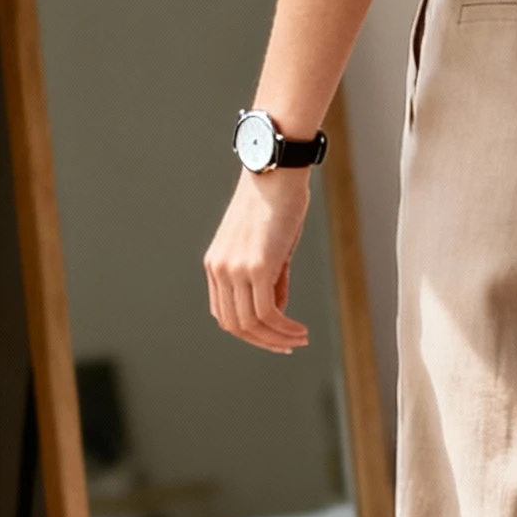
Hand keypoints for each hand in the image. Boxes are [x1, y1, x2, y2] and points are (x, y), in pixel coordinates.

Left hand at [204, 169, 311, 352]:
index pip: (225, 313)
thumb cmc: (276, 201)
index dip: (249, 332)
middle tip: (288, 346)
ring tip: (299, 339)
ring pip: (251, 323)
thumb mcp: (268, 246)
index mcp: (216, 264)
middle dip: (263, 341)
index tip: (273, 336)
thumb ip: (270, 279)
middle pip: (235, 324)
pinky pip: (268, 312)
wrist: (276, 170)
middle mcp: (220, 269)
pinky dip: (284, 328)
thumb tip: (277, 311)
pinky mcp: (257, 266)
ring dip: (277, 339)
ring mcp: (235, 268)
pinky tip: (300, 330)